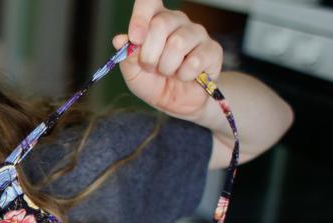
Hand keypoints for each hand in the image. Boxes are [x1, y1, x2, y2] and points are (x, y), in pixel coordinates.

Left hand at [112, 0, 223, 121]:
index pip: (148, 1)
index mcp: (155, 19)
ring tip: (168, 72)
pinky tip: (185, 76)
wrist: (177, 102)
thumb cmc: (154, 82)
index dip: (140, 17)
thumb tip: (120, 40)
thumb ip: (127, 56)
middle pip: (160, 25)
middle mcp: (177, 20)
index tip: (135, 39)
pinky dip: (184, 75)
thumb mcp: (133, 73)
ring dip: (167, 67)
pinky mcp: (212, 49)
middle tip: (150, 67)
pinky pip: (194, 61)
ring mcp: (196, 33)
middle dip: (149, 55)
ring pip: (177, 43)